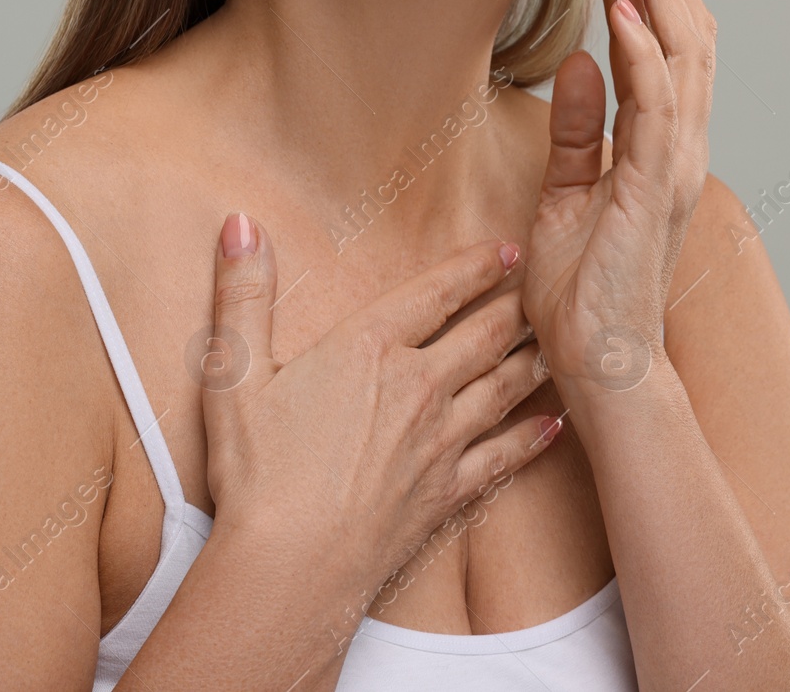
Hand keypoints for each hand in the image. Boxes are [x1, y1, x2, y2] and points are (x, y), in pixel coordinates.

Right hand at [197, 214, 558, 607]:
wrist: (290, 566)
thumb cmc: (258, 472)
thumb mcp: (234, 373)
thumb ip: (243, 293)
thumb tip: (240, 223)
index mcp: (370, 349)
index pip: (435, 292)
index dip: (475, 266)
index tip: (505, 249)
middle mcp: (419, 387)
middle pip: (483, 336)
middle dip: (515, 307)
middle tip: (543, 288)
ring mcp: (441, 441)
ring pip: (503, 388)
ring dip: (531, 362)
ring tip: (555, 343)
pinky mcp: (448, 491)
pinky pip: (503, 457)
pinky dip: (532, 438)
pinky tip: (553, 426)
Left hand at [522, 0, 715, 394]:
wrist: (600, 365)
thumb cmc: (582, 294)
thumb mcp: (566, 195)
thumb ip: (578, 131)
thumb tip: (578, 65)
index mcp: (658, 144)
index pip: (666, 42)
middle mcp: (678, 145)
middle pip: (685, 31)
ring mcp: (673, 165)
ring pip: (683, 55)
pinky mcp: (653, 189)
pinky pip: (656, 109)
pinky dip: (645, 55)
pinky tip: (625, 10)